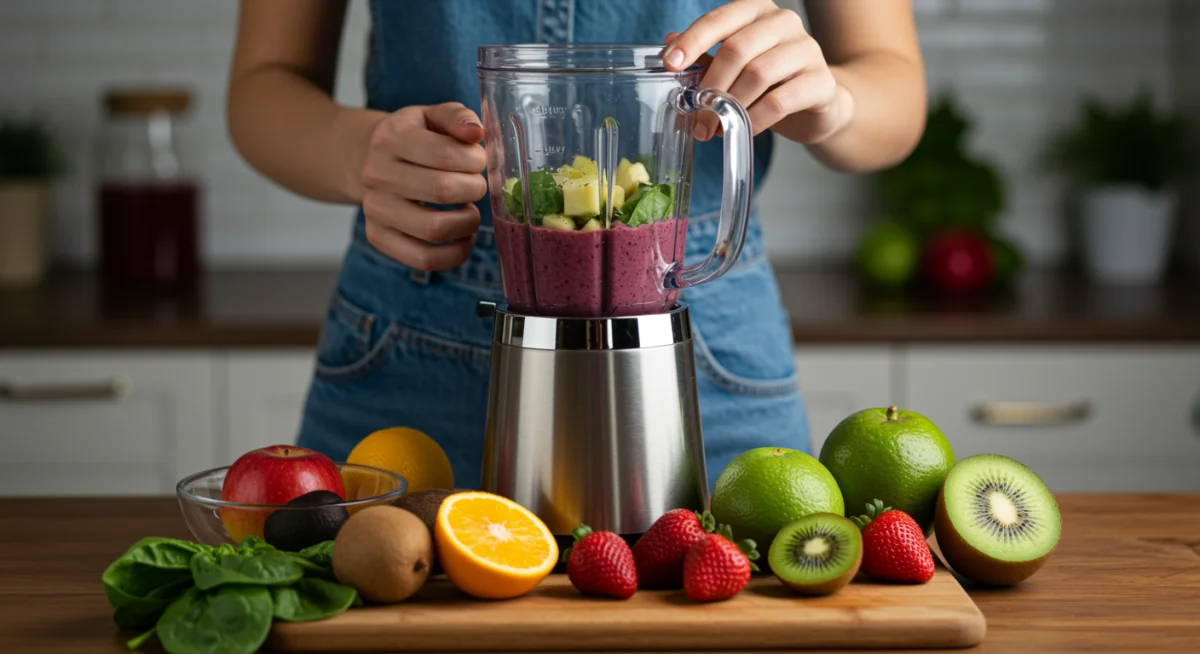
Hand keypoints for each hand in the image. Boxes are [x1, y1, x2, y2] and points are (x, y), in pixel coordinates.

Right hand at [360, 102, 487, 270]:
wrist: (370, 160)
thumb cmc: (414, 138)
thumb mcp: (432, 116)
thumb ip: (458, 118)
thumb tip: (476, 133)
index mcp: (391, 137)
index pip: (445, 153)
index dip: (475, 160)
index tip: (479, 160)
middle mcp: (377, 174)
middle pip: (442, 191)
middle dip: (474, 189)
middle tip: (477, 186)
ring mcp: (375, 209)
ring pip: (434, 229)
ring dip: (467, 223)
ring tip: (470, 211)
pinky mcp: (379, 237)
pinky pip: (423, 259)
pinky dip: (454, 254)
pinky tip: (463, 237)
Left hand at [662, 0, 852, 143]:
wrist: (818, 106)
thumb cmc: (770, 83)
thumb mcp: (735, 69)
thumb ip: (706, 57)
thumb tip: (668, 46)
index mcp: (757, 11)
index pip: (719, 20)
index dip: (693, 41)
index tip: (670, 65)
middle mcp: (783, 22)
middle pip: (737, 49)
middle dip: (711, 87)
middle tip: (697, 118)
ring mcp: (806, 49)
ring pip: (758, 74)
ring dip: (731, 106)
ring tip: (718, 128)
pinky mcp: (821, 80)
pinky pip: (779, 101)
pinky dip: (755, 119)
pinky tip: (744, 130)